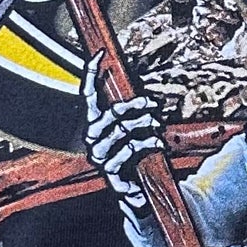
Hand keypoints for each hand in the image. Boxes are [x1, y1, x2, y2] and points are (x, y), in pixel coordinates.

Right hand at [82, 58, 164, 211]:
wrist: (134, 192)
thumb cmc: (133, 155)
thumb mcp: (133, 130)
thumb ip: (134, 112)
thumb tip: (146, 92)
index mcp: (94, 123)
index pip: (87, 94)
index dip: (90, 74)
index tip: (99, 53)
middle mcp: (92, 139)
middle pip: (110, 114)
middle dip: (134, 106)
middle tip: (154, 105)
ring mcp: (100, 156)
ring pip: (122, 133)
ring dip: (145, 128)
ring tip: (159, 129)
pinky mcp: (111, 174)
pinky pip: (128, 154)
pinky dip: (145, 147)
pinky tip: (159, 144)